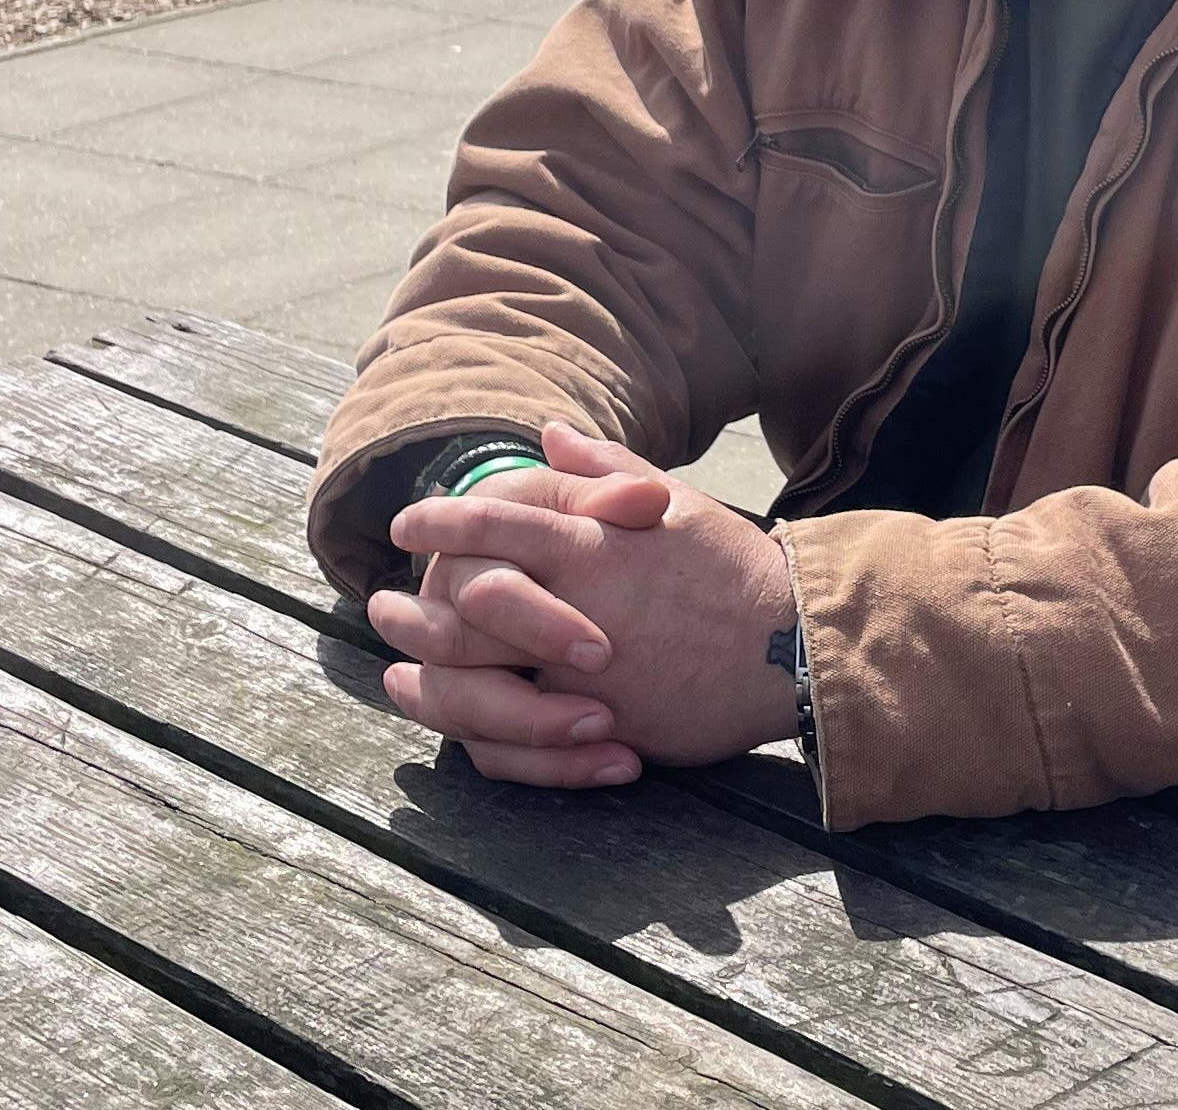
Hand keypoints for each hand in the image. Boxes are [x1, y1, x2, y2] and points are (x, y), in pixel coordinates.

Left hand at [376, 425, 801, 786]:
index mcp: (595, 541)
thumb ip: (603, 471)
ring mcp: (586, 673)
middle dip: (415, 608)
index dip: (444, 520)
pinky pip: (516, 743)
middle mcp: (580, 604)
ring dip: (425, 679)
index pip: (496, 520)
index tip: (409, 521)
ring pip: (474, 682)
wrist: (796, 648)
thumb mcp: (675, 504)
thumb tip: (549, 434)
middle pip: (464, 607)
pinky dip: (476, 737)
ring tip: (399, 674)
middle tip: (382, 606)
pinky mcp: (602, 727)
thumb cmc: (732, 571)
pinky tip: (453, 726)